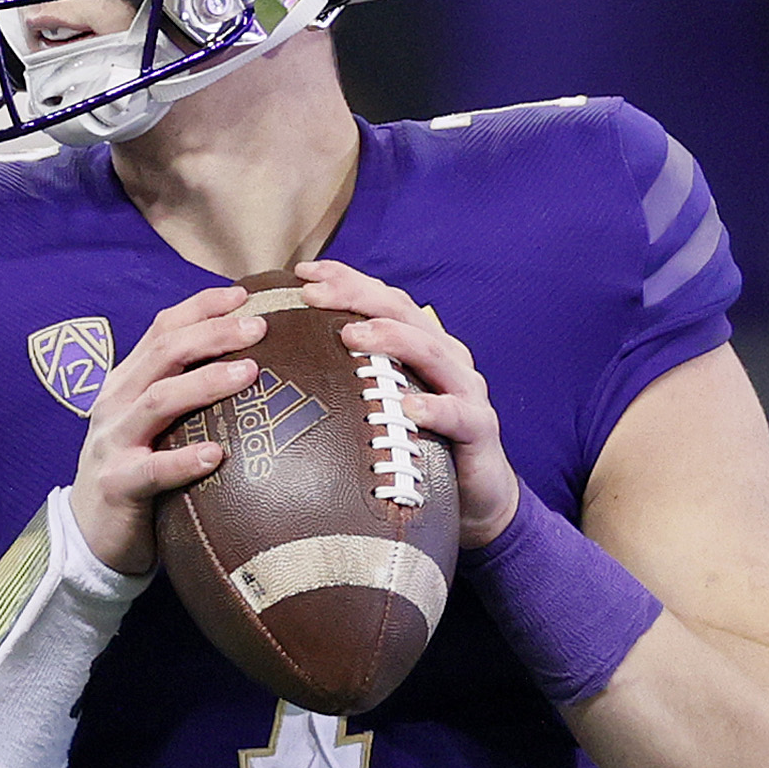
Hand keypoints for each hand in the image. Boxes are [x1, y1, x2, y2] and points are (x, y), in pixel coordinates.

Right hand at [69, 284, 255, 574]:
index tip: (243, 295)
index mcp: (126, 381)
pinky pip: (153, 470)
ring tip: (248, 374)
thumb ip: (183, 392)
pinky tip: (216, 455)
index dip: (201, 307)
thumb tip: (250, 361)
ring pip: (158, 401)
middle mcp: (116, 403)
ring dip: (204, 383)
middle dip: (212, 335)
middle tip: (259, 328)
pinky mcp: (117, 485)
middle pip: (163, 354)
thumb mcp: (153, 423)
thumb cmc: (137, 470)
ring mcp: (113, 443)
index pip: (162, 329)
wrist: (89, 533)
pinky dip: (184, 460)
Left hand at [295, 260, 522, 547]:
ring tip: (351, 334)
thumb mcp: (384, 404)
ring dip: (391, 340)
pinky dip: (434, 408)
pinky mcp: (479, 429)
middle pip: (403, 314)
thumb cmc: (421, 444)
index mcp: (422, 345)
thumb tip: (289, 363)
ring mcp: (466, 391)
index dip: (346, 280)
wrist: (479, 495)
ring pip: (430, 352)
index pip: (384, 301)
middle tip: (313, 294)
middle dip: (357, 297)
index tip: (303, 272)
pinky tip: (408, 408)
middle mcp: (446, 358)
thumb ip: (354, 379)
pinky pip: (458, 416)